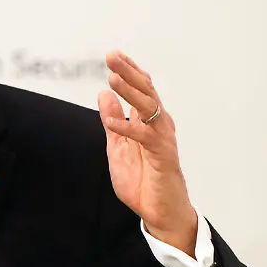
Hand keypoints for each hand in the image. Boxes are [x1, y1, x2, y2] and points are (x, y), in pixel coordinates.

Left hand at [97, 50, 197, 256]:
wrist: (160, 211)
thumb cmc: (143, 180)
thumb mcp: (118, 146)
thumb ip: (112, 120)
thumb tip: (103, 93)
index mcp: (148, 122)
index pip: (140, 90)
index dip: (129, 72)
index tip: (115, 55)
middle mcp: (158, 126)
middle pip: (146, 92)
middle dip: (128, 73)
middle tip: (111, 56)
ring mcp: (162, 139)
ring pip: (149, 109)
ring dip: (130, 92)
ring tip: (113, 78)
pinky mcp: (163, 156)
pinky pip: (145, 138)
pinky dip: (128, 128)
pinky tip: (111, 122)